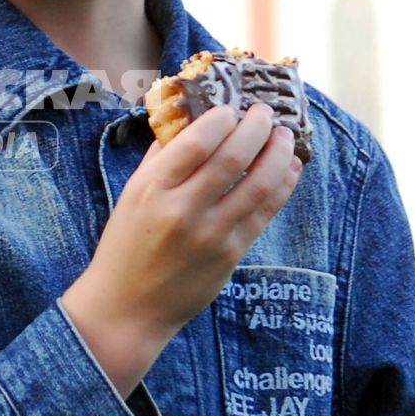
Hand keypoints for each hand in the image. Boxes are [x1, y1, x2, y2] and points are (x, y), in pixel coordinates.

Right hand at [62, 104, 301, 395]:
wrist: (128, 306)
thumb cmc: (126, 245)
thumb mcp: (132, 195)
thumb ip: (160, 157)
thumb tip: (191, 119)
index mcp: (151, 189)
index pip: (195, 142)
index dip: (221, 118)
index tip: (231, 108)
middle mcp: (182, 210)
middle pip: (232, 158)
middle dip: (256, 127)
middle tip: (264, 112)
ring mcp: (210, 235)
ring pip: (258, 185)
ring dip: (278, 154)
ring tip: (284, 136)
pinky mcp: (231, 255)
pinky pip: (264, 213)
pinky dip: (282, 185)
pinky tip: (288, 168)